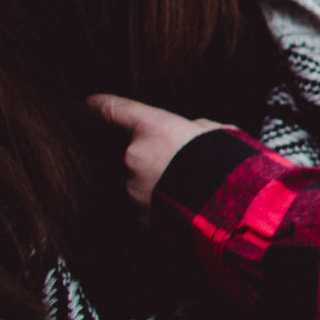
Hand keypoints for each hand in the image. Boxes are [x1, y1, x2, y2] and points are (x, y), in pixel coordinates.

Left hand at [88, 93, 225, 213]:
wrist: (229, 206)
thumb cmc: (228, 163)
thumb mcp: (218, 133)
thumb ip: (194, 130)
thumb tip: (191, 134)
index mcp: (153, 128)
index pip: (117, 109)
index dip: (101, 104)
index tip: (90, 102)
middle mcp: (134, 156)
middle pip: (137, 153)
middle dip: (157, 159)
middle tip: (187, 167)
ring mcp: (134, 188)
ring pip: (143, 182)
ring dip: (161, 185)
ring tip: (192, 193)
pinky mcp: (140, 216)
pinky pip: (149, 207)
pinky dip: (164, 207)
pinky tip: (187, 209)